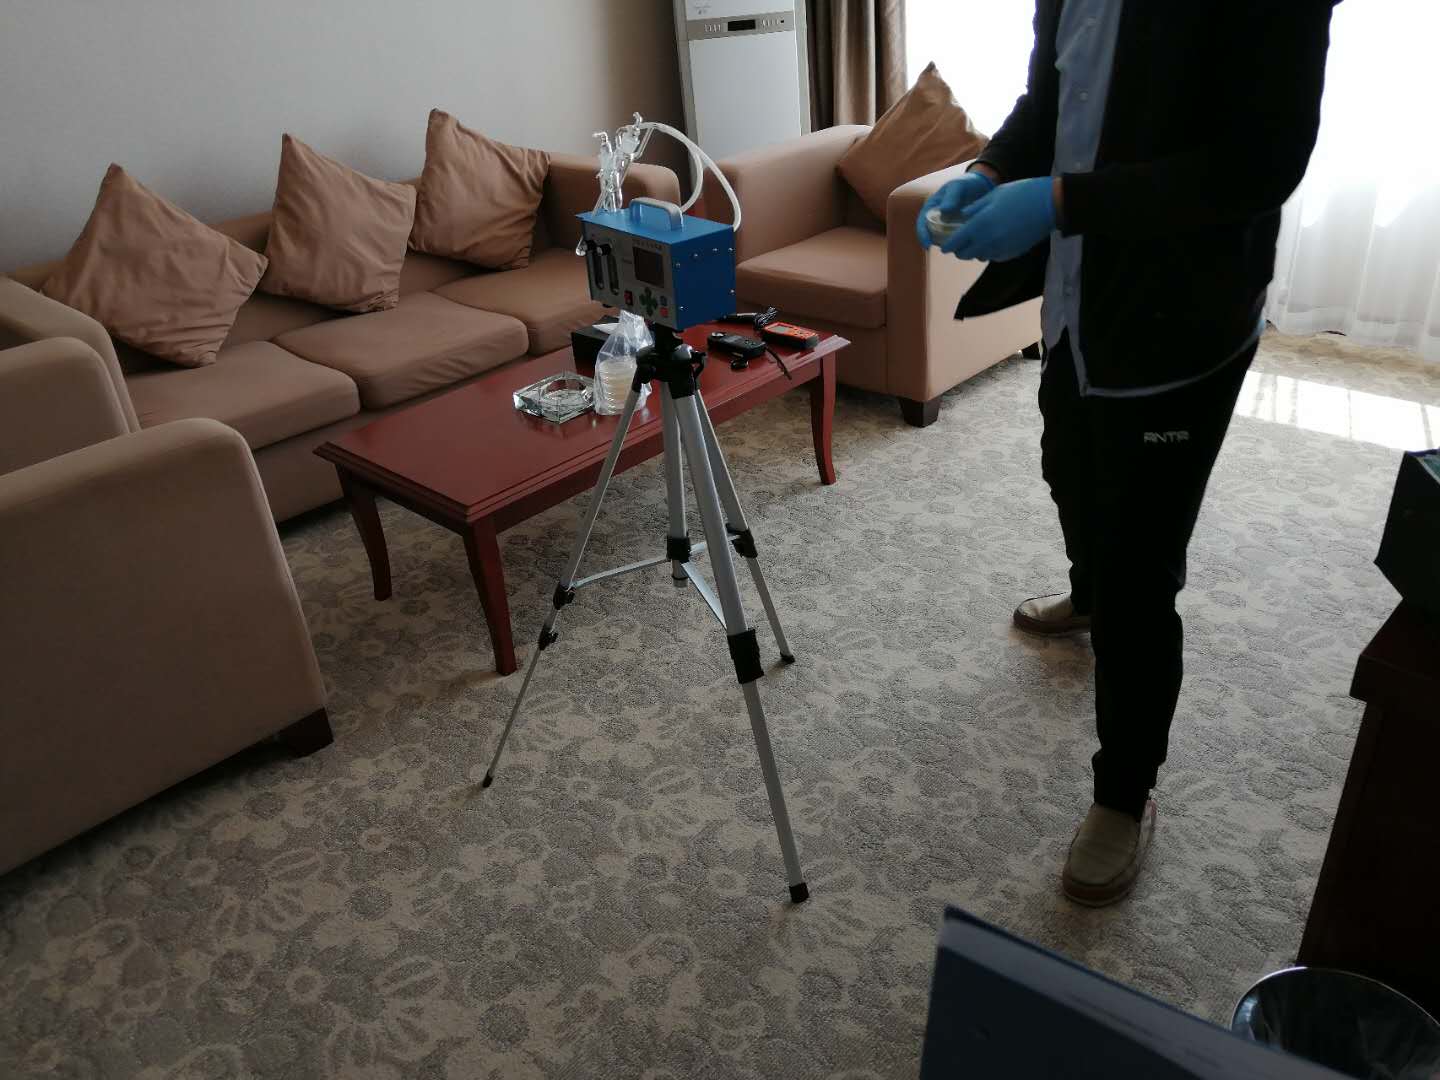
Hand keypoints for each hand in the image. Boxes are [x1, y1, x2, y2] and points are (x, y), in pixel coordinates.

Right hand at [916, 172, 994, 247]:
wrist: (982, 186)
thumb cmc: (966, 183)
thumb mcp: (958, 186)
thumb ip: (951, 196)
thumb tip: (943, 210)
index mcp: (931, 208)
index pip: (922, 223)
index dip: (922, 235)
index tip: (927, 245)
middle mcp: (938, 219)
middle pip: (933, 236)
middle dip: (939, 244)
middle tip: (949, 248)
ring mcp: (949, 226)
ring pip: (945, 241)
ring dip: (952, 246)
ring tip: (962, 248)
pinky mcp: (960, 231)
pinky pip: (958, 241)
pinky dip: (963, 245)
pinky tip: (971, 247)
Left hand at [941, 177, 1057, 261]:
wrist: (1049, 204)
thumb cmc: (1020, 193)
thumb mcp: (993, 195)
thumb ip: (974, 209)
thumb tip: (962, 217)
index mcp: (980, 225)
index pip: (956, 242)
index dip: (948, 246)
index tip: (944, 246)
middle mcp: (987, 241)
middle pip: (965, 254)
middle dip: (960, 250)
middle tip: (960, 243)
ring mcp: (1000, 249)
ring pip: (979, 257)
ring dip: (975, 251)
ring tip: (977, 241)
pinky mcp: (1012, 253)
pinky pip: (994, 257)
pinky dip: (989, 252)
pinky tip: (993, 242)